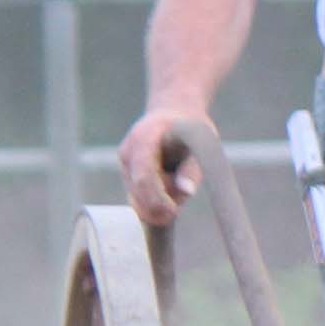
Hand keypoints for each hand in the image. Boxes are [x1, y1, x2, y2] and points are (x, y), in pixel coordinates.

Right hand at [118, 107, 211, 226]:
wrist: (174, 113)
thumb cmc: (190, 128)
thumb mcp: (200, 142)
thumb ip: (193, 167)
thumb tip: (187, 191)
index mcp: (145, 138)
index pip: (144, 175)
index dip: (157, 198)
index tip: (174, 212)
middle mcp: (128, 151)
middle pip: (138, 191)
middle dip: (158, 207)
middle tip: (178, 210)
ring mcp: (124, 164)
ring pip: (136, 198)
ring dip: (158, 204)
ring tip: (177, 185)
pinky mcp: (127, 174)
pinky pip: (138, 197)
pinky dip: (153, 202)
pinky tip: (169, 196)